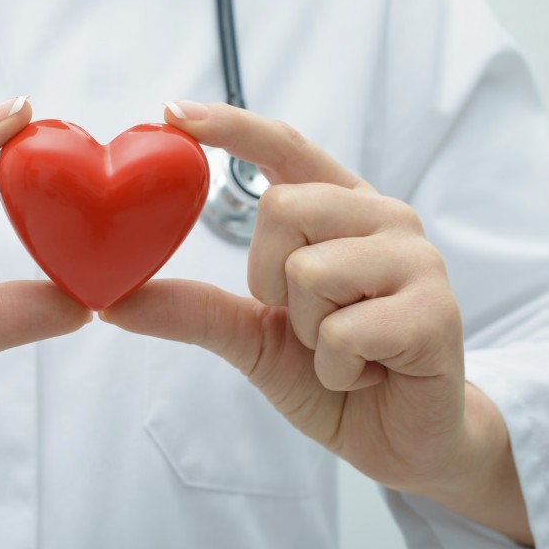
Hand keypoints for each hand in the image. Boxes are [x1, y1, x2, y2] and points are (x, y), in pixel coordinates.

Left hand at [103, 101, 531, 544]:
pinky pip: (342, 332)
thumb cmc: (330, 370)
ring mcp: (418, 260)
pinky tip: (368, 373)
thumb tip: (111, 301)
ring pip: (309, 271)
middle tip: (305, 320)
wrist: (397, 437)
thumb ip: (193, 310)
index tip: (173, 112)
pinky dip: (335, 369)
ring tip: (343, 347)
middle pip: (281, 207)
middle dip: (270, 279)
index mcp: (341, 209)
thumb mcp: (249, 336)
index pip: (285, 147)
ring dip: (307, 332)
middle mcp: (384, 218)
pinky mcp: (437, 311)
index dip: (231, 126)